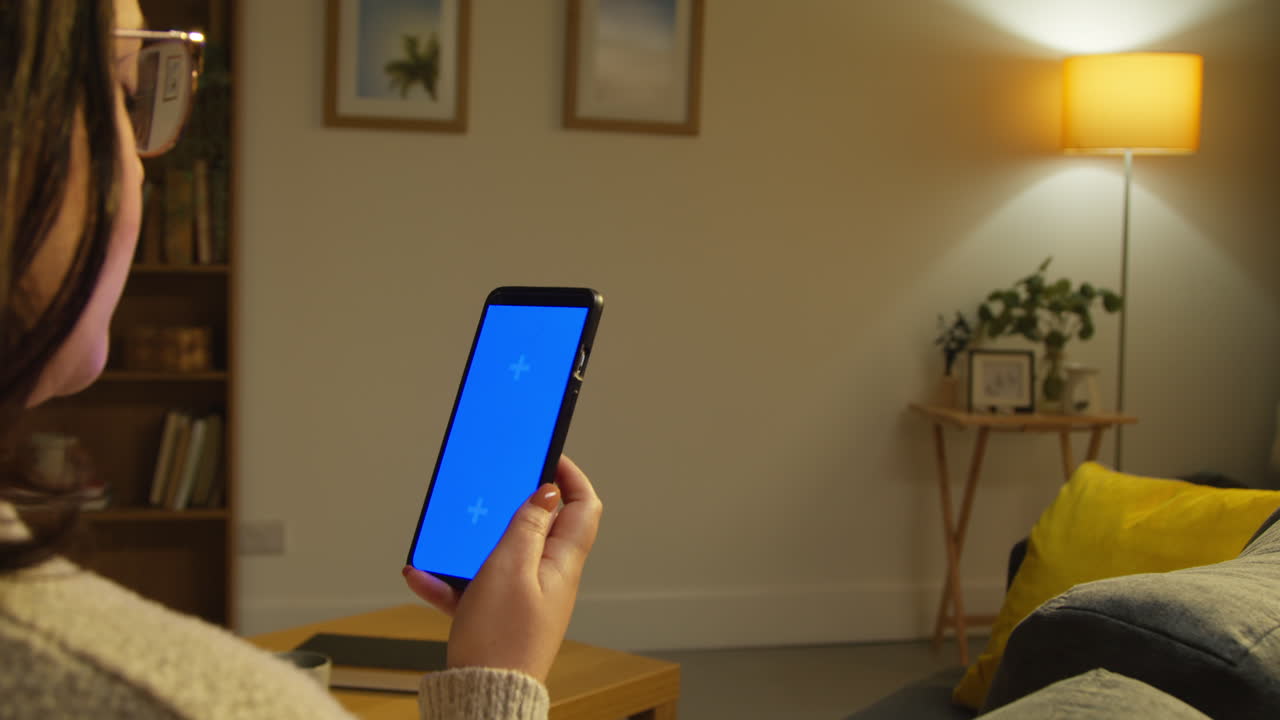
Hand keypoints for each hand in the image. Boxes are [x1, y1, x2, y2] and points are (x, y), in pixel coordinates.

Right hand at [403, 455, 602, 681]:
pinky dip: (448, 580)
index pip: (583, 507)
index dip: (570, 476)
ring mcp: (523, 597)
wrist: (483, 697)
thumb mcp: (511, 568)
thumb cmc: (502, 640)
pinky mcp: (497, 616)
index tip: (546, 454)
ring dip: (468, 545)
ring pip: (498, 555)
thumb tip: (549, 492)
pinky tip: (421, 576)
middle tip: (489, 487)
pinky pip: (473, 586)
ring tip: (442, 539)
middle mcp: (547, 578)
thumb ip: (528, 526)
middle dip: (509, 505)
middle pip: (538, 526)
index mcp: (562, 563)